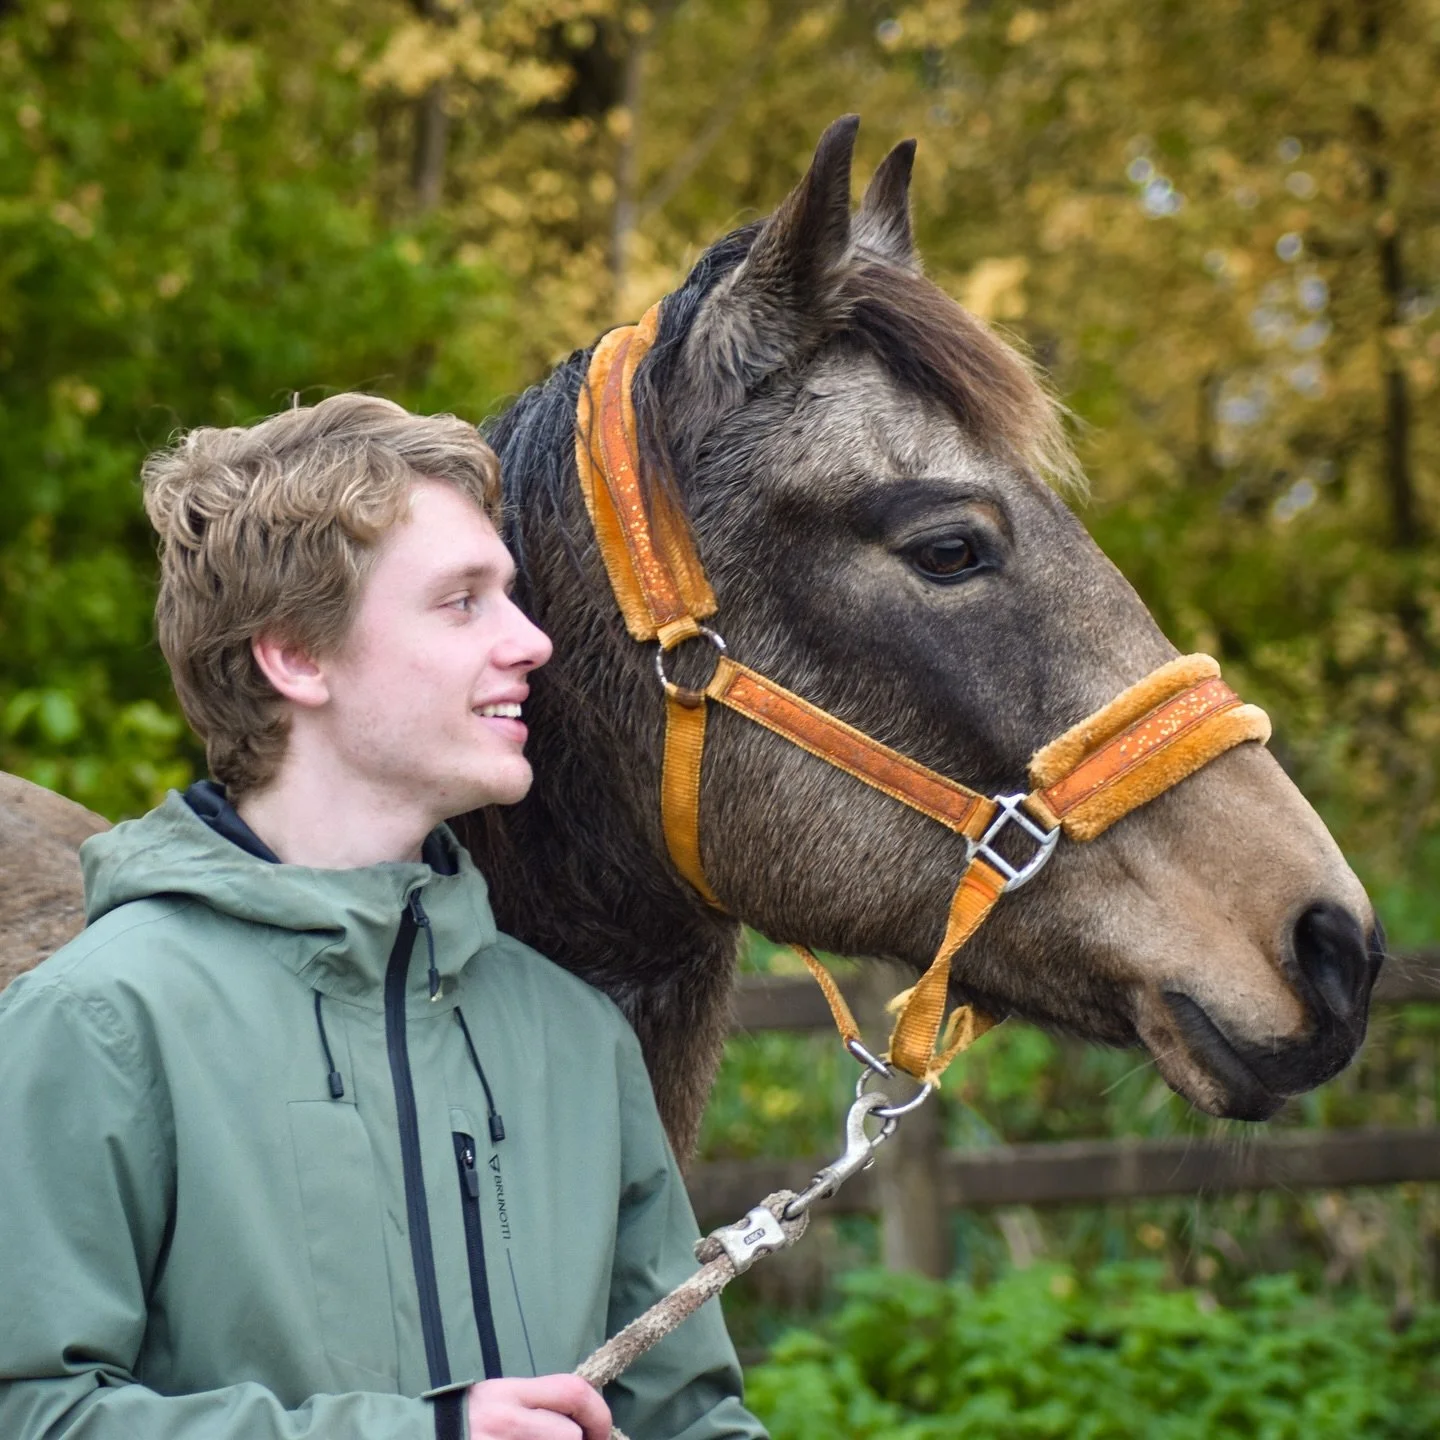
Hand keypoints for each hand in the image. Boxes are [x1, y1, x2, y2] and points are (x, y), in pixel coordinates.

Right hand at [465, 1375, 611, 1438]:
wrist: (419, 1438)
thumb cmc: (467, 1419)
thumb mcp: (501, 1396)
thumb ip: (539, 1403)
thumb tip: (584, 1424)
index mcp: (511, 1394)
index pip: (572, 1391)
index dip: (598, 1414)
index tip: (600, 1433)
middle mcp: (507, 1421)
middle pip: (569, 1436)